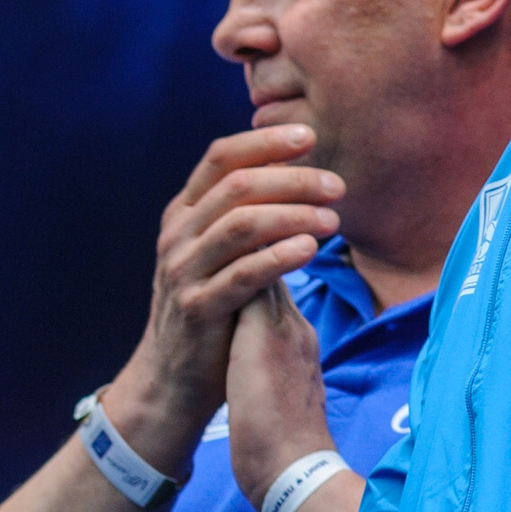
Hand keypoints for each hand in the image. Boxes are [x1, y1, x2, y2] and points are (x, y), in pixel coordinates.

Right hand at [101, 125, 340, 472]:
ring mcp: (183, 269)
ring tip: (333, 220)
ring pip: (240, 223)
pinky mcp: (198, 306)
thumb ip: (242, 217)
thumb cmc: (209, 308)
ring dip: (292, 214)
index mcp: (183, 213)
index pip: (220, 157)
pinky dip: (279, 256)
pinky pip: (242, 274)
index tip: (309, 136)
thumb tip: (292, 176)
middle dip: (292, 179)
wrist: (174, 376)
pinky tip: (311, 250)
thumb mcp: (216, 254)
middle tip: (336, 186)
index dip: (265, 142)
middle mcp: (178, 234)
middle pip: (237, 185)